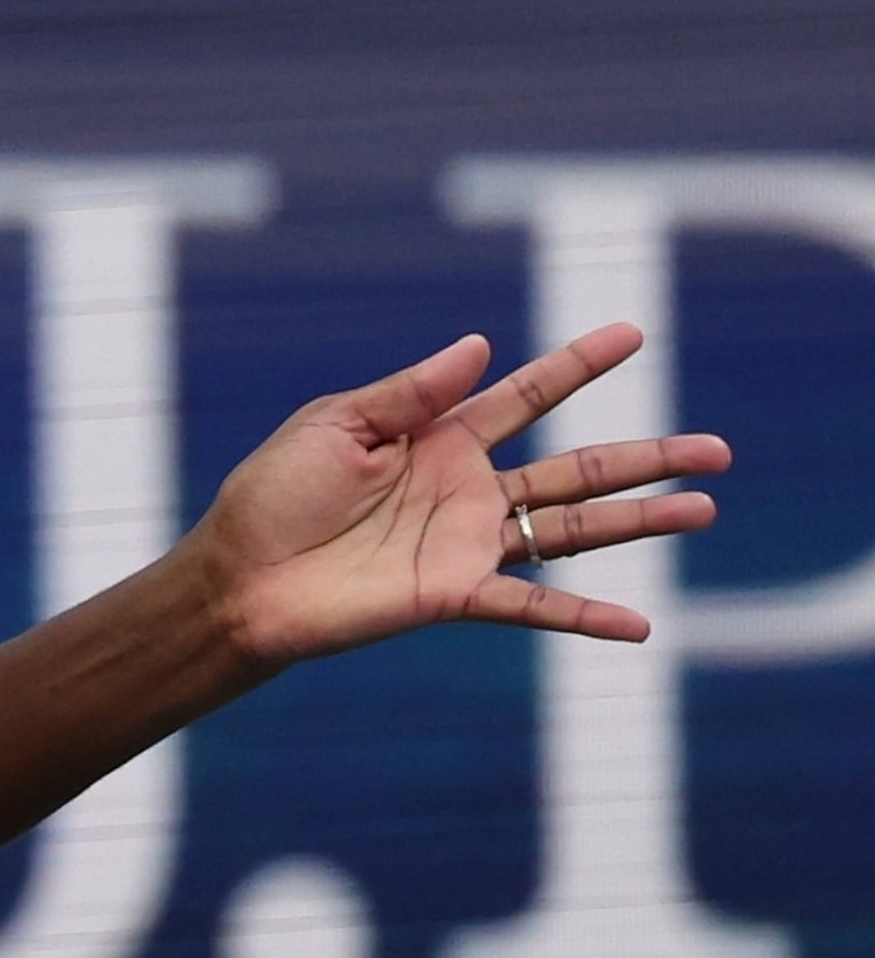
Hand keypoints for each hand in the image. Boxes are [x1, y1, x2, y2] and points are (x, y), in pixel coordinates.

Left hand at [190, 324, 728, 666]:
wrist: (239, 575)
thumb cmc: (274, 494)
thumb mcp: (336, 425)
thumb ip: (411, 392)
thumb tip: (480, 344)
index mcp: (439, 437)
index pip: (525, 395)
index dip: (578, 365)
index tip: (632, 334)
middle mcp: (468, 489)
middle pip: (578, 468)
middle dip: (648, 457)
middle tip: (719, 449)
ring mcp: (468, 543)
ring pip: (574, 529)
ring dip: (641, 521)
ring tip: (704, 510)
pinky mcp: (454, 593)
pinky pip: (532, 604)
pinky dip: (585, 614)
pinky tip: (640, 624)